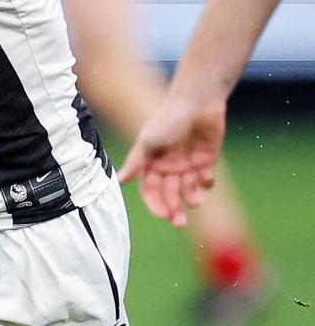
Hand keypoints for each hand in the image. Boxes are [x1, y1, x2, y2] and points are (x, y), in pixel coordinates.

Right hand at [118, 91, 226, 227]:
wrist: (197, 103)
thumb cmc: (168, 119)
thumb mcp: (148, 142)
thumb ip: (136, 163)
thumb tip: (119, 180)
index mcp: (152, 162)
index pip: (150, 190)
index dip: (155, 203)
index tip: (163, 215)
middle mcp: (168, 166)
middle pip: (169, 194)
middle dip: (173, 209)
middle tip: (179, 222)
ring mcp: (187, 164)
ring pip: (188, 191)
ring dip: (190, 198)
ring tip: (194, 200)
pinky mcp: (205, 161)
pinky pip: (205, 181)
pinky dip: (205, 182)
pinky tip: (204, 173)